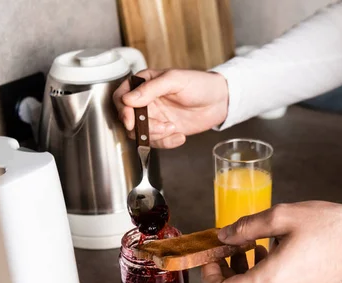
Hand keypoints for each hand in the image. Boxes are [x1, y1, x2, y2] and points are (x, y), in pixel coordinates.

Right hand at [113, 69, 228, 147]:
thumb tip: (128, 99)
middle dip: (144, 127)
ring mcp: (155, 117)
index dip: (123, 110)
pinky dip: (167, 142)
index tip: (131, 120)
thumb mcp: (175, 80)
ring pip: (141, 134)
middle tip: (161, 127)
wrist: (219, 101)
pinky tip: (180, 136)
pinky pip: (157, 142)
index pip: (121, 97)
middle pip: (129, 120)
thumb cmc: (199, 84)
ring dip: (156, 135)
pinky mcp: (165, 130)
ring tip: (174, 128)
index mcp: (144, 84)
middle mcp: (146, 101)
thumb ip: (151, 88)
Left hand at [202, 201, 341, 282]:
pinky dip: (264, 275)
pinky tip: (273, 251)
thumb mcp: (281, 217)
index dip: (210, 278)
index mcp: (271, 279)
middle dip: (228, 270)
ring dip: (246, 272)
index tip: (212, 258)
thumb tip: (224, 235)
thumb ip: (246, 227)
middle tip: (231, 246)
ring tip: (254, 245)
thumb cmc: (329, 227)